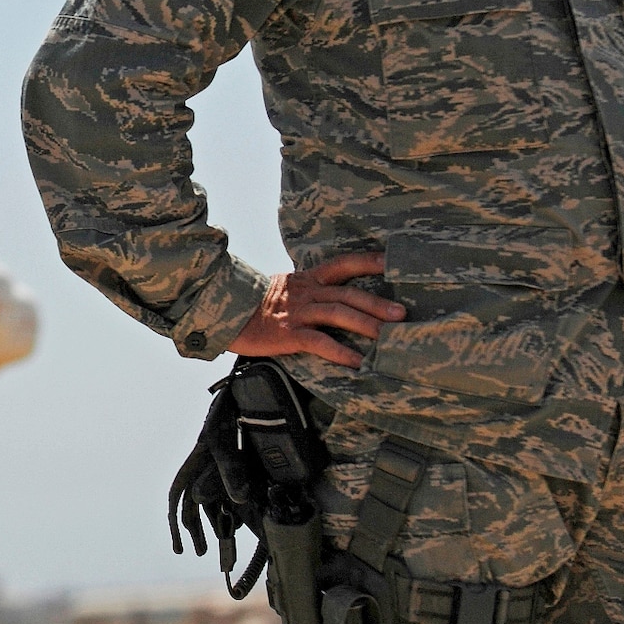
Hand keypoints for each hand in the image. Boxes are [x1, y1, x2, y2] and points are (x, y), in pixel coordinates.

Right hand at [227, 252, 403, 368]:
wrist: (221, 309)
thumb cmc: (254, 303)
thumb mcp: (284, 288)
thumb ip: (308, 290)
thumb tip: (332, 297)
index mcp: (306, 279)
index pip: (342, 265)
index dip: (368, 262)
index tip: (391, 262)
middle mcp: (306, 292)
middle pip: (348, 294)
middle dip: (377, 303)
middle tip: (402, 314)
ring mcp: (297, 312)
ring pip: (337, 314)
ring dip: (365, 324)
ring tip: (387, 336)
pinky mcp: (287, 334)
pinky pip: (318, 342)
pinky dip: (339, 351)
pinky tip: (356, 361)